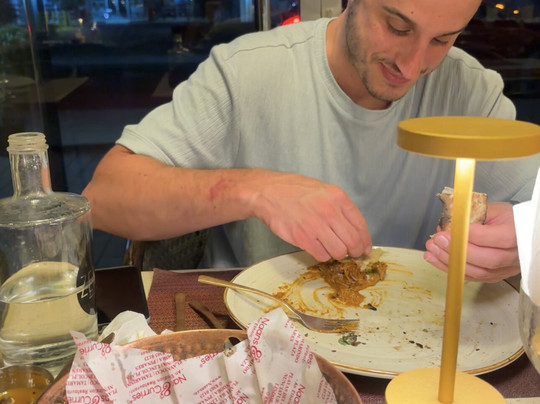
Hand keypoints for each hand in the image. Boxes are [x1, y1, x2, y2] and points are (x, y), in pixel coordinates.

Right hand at [250, 172, 371, 261]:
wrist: (267, 192)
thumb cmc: (293, 190)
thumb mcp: (322, 190)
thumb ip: (338, 206)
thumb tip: (353, 228)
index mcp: (337, 197)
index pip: (360, 224)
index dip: (365, 240)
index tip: (365, 248)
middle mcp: (329, 211)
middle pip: (352, 241)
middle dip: (355, 251)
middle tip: (351, 254)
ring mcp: (316, 225)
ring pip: (339, 251)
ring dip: (337, 254)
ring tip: (331, 249)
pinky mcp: (303, 238)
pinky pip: (322, 255)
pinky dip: (322, 255)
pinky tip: (318, 248)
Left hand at [424, 202, 519, 282]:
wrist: (520, 234)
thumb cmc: (507, 220)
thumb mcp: (495, 209)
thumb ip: (474, 213)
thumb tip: (450, 220)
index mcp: (517, 235)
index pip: (498, 239)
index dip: (475, 235)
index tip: (454, 228)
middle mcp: (513, 257)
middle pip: (487, 259)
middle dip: (458, 250)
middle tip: (438, 239)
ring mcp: (503, 270)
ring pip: (477, 272)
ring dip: (450, 261)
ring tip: (432, 249)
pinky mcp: (492, 277)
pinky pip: (469, 277)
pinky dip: (449, 268)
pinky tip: (434, 258)